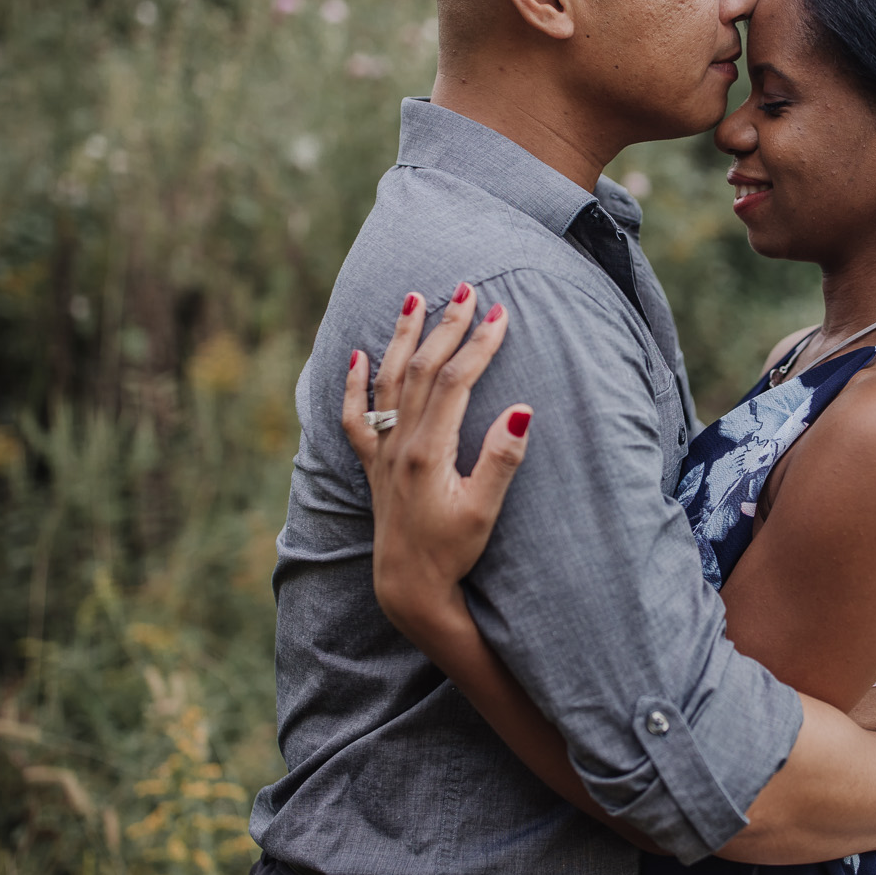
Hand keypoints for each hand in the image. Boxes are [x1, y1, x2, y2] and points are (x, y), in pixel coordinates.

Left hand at [342, 288, 530, 647]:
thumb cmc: (452, 550)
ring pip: (389, 380)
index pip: (455, 381)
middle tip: (467, 289)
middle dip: (446, 325)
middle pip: (422, 369)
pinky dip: (354, 383)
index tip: (502, 314)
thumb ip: (501, 459)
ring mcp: (382, 451)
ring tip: (414, 299)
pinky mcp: (372, 464)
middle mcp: (400, 444)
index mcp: (429, 450)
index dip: (479, 344)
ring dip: (402, 337)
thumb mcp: (486, 510)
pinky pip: (355, 415)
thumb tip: (520, 410)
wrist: (408, 585)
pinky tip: (358, 356)